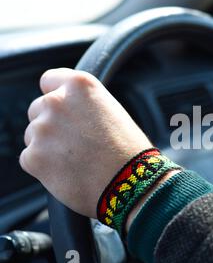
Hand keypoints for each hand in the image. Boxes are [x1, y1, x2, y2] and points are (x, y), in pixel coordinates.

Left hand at [20, 68, 151, 217]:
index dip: (57, 96)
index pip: (49, 80)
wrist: (131, 182)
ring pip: (33, 136)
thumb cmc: (129, 150)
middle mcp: (56, 102)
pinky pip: (31, 159)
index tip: (64, 110)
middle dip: (52, 125)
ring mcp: (42, 130)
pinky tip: (70, 172)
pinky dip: (45, 168)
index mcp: (80, 86)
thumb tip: (69, 111)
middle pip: (38, 109)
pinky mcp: (34, 157)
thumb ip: (86, 104)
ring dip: (48, 147)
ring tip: (77, 161)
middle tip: (76, 143)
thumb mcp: (113, 112)